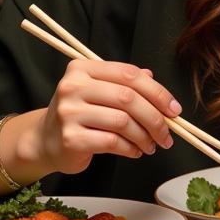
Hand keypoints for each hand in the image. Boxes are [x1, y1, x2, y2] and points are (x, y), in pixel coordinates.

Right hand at [36, 59, 181, 173]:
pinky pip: (112, 142)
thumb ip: (125, 84)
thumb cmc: (79, 114)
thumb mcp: (99, 91)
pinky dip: (130, 148)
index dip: (157, 92)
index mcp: (82, 68)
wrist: (45, 141)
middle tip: (167, 134)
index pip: (128, 74)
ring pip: (123, 122)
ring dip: (144, 136)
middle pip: (128, 98)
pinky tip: (135, 151)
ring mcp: (69, 112)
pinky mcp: (71, 138)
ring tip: (151, 145)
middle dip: (155, 118)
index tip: (174, 109)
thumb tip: (156, 83)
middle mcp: (73, 86)